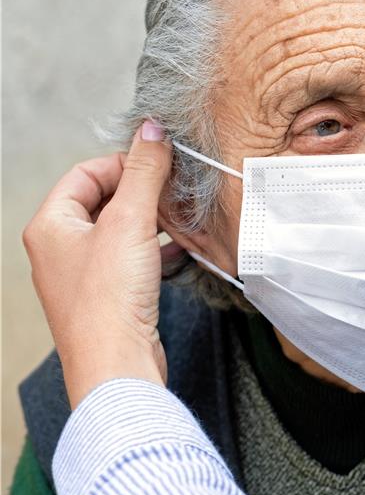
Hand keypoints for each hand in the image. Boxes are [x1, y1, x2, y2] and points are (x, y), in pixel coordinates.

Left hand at [23, 121, 174, 408]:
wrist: (117, 365)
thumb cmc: (109, 300)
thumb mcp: (130, 222)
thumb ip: (144, 171)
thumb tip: (152, 129)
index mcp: (50, 226)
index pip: (85, 173)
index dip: (124, 163)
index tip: (159, 165)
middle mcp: (60, 249)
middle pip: (104, 201)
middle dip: (144, 193)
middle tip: (176, 191)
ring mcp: (83, 275)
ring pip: (121, 232)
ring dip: (154, 222)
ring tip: (184, 220)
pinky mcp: (109, 297)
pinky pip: (133, 260)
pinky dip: (157, 251)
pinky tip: (182, 253)